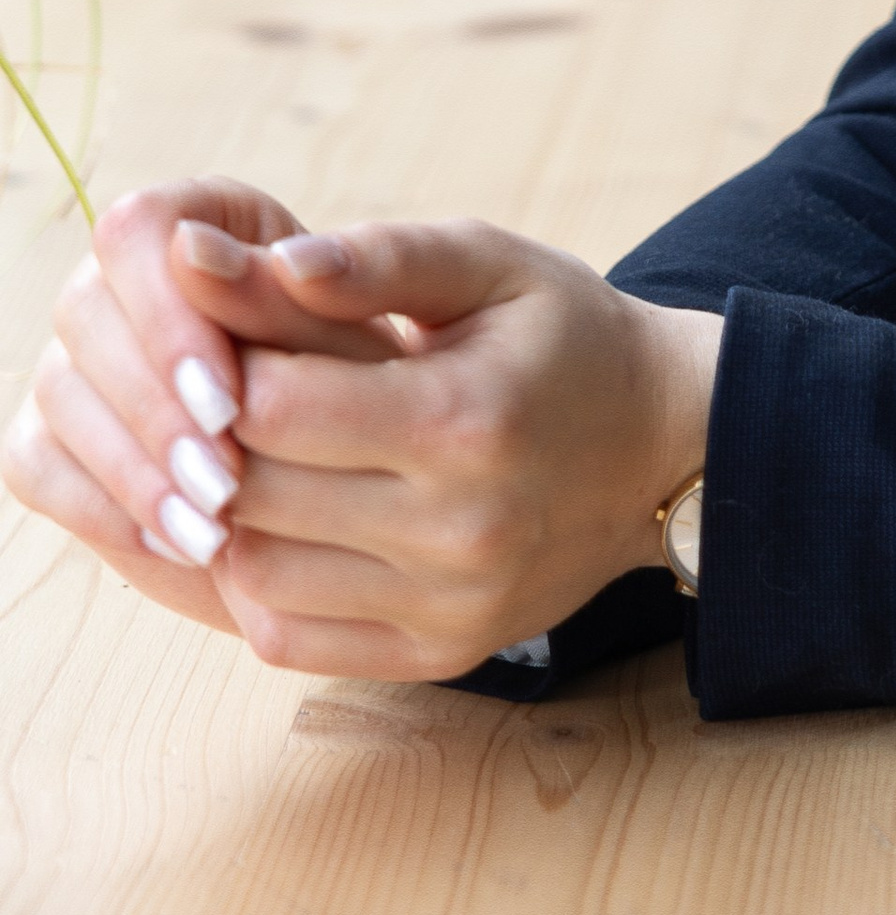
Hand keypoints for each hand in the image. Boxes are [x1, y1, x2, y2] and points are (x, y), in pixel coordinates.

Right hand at [2, 175, 389, 638]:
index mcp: (198, 218)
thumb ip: (283, 293)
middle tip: (226, 487)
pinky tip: (175, 546)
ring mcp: (83, 354)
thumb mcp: (351, 338)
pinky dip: (102, 507)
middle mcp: (124, 276)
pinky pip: (37, 464)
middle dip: (155, 410)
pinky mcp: (58, 434)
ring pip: (59, 392)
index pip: (137, 232)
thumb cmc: (373, 382)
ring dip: (133, 470)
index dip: (170, 318)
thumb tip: (194, 251)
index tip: (230, 404)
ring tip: (212, 531)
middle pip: (85, 312)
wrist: (362, 468)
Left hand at [4, 183, 721, 680]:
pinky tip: (282, 523)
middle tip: (221, 391)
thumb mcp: (489, 265)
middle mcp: (458, 529)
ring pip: (255, 575)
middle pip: (252, 492)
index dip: (223, 362)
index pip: (271, 405)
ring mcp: (449, 606)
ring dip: (227, 513)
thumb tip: (250, 260)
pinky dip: (259, 583)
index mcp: (466, 418)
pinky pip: (290, 639)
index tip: (229, 332)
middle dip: (212, 436)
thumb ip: (374, 258)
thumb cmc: (564, 337)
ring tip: (250, 455)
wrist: (664, 444)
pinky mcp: (438, 656)